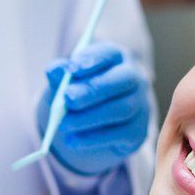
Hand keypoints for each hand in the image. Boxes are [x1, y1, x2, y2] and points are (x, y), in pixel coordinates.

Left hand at [38, 42, 149, 175]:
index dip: (92, 60)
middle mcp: (135, 78)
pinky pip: (120, 134)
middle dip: (93, 89)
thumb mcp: (67, 81)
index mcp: (117, 58)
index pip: (110, 53)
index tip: (71, 69)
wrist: (94, 124)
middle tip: (68, 98)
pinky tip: (72, 140)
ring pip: (121, 109)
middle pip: (122, 79)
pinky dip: (93, 138)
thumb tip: (54, 70)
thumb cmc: (80, 93)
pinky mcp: (138, 131)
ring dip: (89, 117)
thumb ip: (61, 75)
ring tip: (63, 124)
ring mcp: (140, 105)